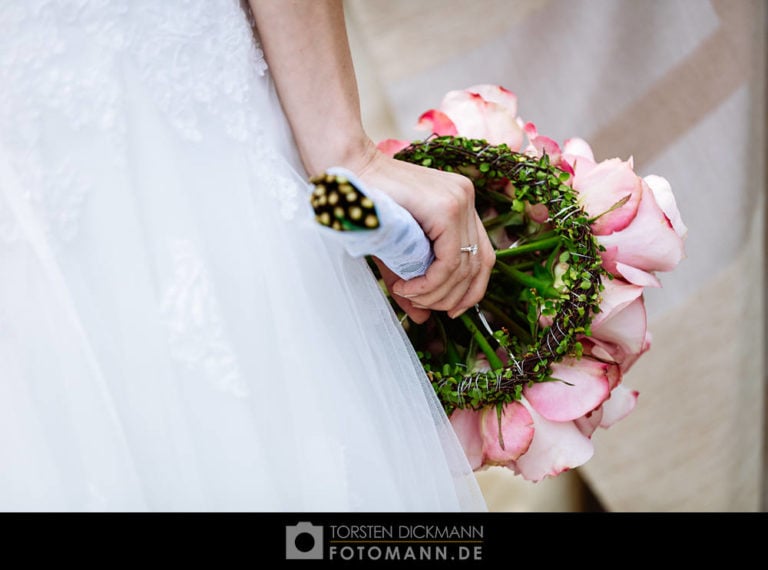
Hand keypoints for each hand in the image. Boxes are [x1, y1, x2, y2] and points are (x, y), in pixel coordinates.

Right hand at [353, 145, 494, 323]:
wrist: (348, 171)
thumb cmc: (368, 205)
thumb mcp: (397, 250)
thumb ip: (414, 281)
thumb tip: (423, 319)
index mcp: (461, 204)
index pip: (483, 257)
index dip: (471, 291)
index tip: (449, 310)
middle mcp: (467, 199)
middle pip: (478, 265)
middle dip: (452, 297)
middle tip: (422, 306)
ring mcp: (460, 200)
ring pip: (464, 266)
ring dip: (436, 293)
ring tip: (408, 295)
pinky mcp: (447, 207)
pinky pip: (450, 260)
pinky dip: (431, 283)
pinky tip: (408, 287)